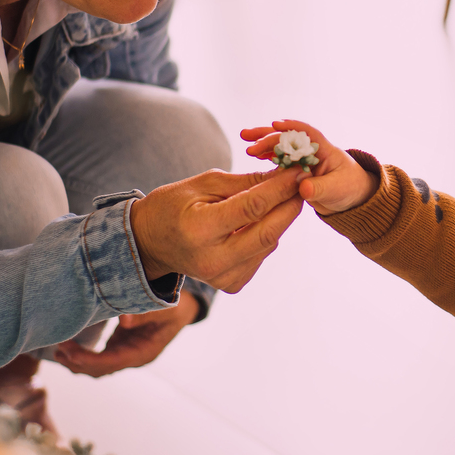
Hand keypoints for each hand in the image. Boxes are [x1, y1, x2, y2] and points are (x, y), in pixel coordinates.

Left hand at [53, 292, 200, 376]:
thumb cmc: (176, 306)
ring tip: (58, 351)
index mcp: (143, 353)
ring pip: (97, 366)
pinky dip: (83, 354)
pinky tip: (69, 346)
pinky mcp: (121, 345)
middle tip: (58, 349)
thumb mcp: (165, 309)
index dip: (88, 359)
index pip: (111, 362)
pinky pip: (99, 355)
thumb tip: (123, 321)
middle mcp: (133, 357)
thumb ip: (144, 314)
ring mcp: (126, 353)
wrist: (184, 306)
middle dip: (78, 362)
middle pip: (101, 369)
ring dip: (77, 361)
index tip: (69, 351)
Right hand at [129, 168, 304, 291]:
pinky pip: (261, 254)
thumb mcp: (204, 184)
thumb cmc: (173, 206)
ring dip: (282, 218)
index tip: (299, 170)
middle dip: (291, 204)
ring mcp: (223, 277)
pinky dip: (268, 233)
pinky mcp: (232, 283)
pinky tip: (263, 219)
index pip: (252, 207)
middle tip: (304, 182)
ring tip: (285, 195)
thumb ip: (245, 183)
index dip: (280, 188)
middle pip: (268, 232)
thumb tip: (283, 175)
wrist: (149, 244)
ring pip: (269, 243)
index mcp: (199, 230)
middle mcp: (213, 259)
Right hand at [240, 120, 377, 215]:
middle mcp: (310, 150)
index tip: (276, 126)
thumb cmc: (349, 188)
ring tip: (245, 141)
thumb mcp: (337, 189)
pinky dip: (267, 156)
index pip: (306, 133)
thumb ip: (320, 188)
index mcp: (323, 149)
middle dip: (268, 135)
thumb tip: (303, 188)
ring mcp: (301, 159)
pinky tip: (253, 155)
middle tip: (248, 137)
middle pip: (287, 137)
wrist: (351, 198)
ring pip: (280, 146)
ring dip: (263, 143)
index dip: (291, 128)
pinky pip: (279, 160)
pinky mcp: (295, 170)